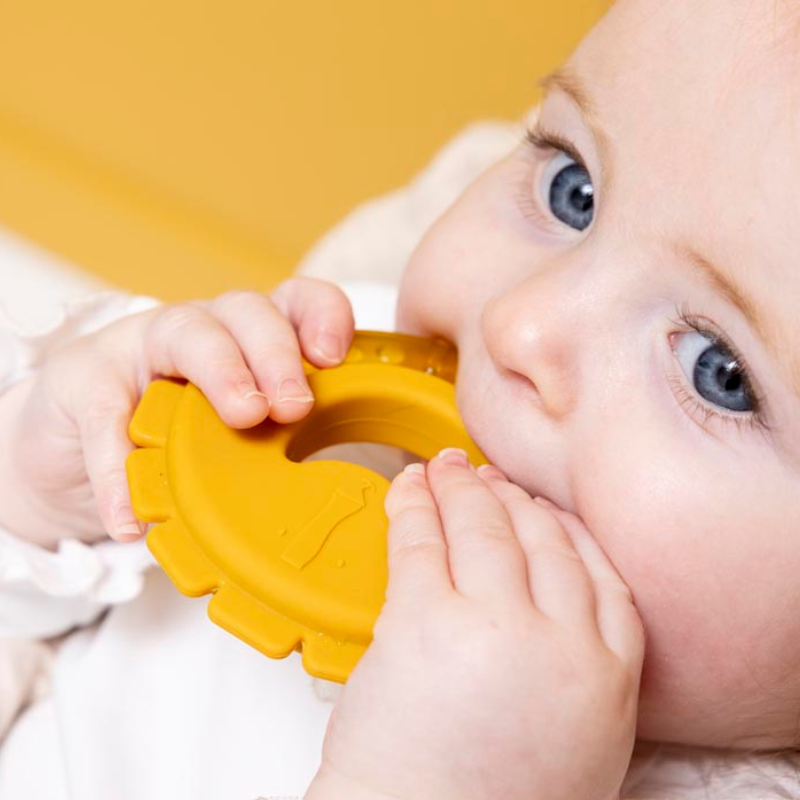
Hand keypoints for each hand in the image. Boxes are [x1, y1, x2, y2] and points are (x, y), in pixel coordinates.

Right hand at [0, 279, 353, 547]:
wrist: (76, 455)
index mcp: (250, 340)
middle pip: (247, 311)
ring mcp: (140, 346)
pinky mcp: (84, 381)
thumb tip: (349, 493)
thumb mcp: (235, 438)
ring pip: (186, 332)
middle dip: (278, 353)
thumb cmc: (175, 443)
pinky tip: (131, 516)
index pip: (296, 303)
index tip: (336, 358)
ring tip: (244, 419)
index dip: (322, 316)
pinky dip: (117, 467)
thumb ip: (280, 443)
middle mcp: (203, 330)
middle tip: (295, 405)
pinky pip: (104, 415)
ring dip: (223, 371)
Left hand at [307, 449, 644, 799]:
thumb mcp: (580, 744)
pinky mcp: (423, 621)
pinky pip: (421, 541)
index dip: (563, 529)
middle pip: (539, 538)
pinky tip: (409, 488)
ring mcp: (492, 625)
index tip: (540, 509)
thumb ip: (584, 671)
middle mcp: (560, 642)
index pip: (598, 572)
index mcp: (608, 677)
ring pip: (482, 527)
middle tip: (486, 478)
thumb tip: (554, 609)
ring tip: (443, 468)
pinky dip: (414, 505)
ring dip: (460, 487)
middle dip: (509, 498)